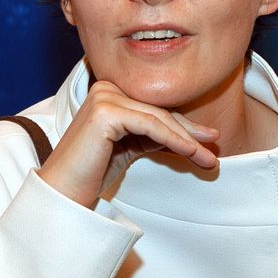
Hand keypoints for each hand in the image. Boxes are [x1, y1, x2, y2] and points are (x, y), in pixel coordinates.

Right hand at [37, 80, 218, 208]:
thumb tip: (192, 138)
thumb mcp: (130, 146)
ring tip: (208, 159)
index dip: (184, 126)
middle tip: (213, 150)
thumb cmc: (93, 171)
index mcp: (110, 92)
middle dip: (190, 133)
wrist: (64, 190)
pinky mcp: (106, 111)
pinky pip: (151, 126)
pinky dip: (175, 140)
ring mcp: (105, 96)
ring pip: (158, 118)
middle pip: (158, 111)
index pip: (154, 108)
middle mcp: (106, 87)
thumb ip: (153, 135)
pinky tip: (190, 153)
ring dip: (188, 140)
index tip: (208, 141)